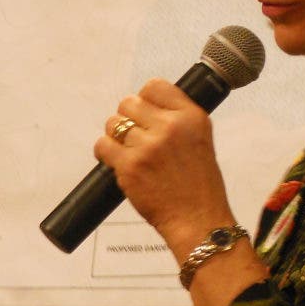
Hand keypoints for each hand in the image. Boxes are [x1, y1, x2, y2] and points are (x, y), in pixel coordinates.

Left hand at [94, 78, 235, 258]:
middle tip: (137, 136)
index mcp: (191, 117)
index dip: (146, 99)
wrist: (198, 219)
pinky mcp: (130, 166)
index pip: (155, 86)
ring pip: (113, 123)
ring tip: (128, 151)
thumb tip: (148, 105)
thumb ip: (178, 119)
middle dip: (129, 118)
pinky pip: (103, 146)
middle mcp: (171, 127)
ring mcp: (148, 146)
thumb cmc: (199, 185)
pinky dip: (105, 153)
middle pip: (129, 103)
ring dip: (115, 136)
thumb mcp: (201, 139)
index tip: (146, 112)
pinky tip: (116, 161)